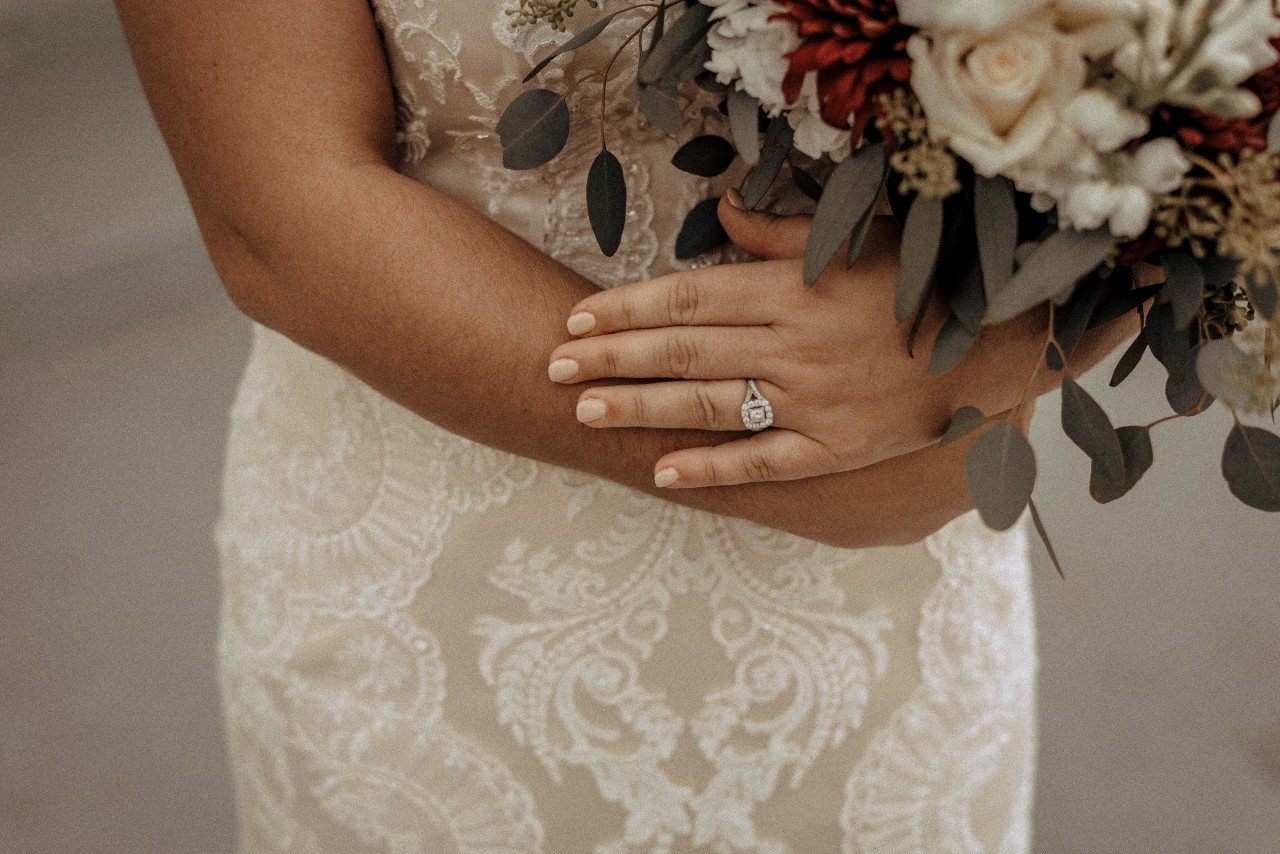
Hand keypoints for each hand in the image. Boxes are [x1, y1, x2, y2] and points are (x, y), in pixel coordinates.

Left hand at [547, 193, 1050, 488]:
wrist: (997, 346)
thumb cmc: (920, 286)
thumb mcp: (854, 242)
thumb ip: (780, 233)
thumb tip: (720, 210)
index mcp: (791, 291)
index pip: (689, 297)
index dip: (629, 309)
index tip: (579, 318)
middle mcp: (792, 346)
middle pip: (683, 351)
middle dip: (612, 357)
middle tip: (554, 363)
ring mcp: (811, 402)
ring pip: (709, 405)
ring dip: (642, 408)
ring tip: (585, 410)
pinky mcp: (834, 448)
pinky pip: (763, 462)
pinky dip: (711, 469)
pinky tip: (662, 472)